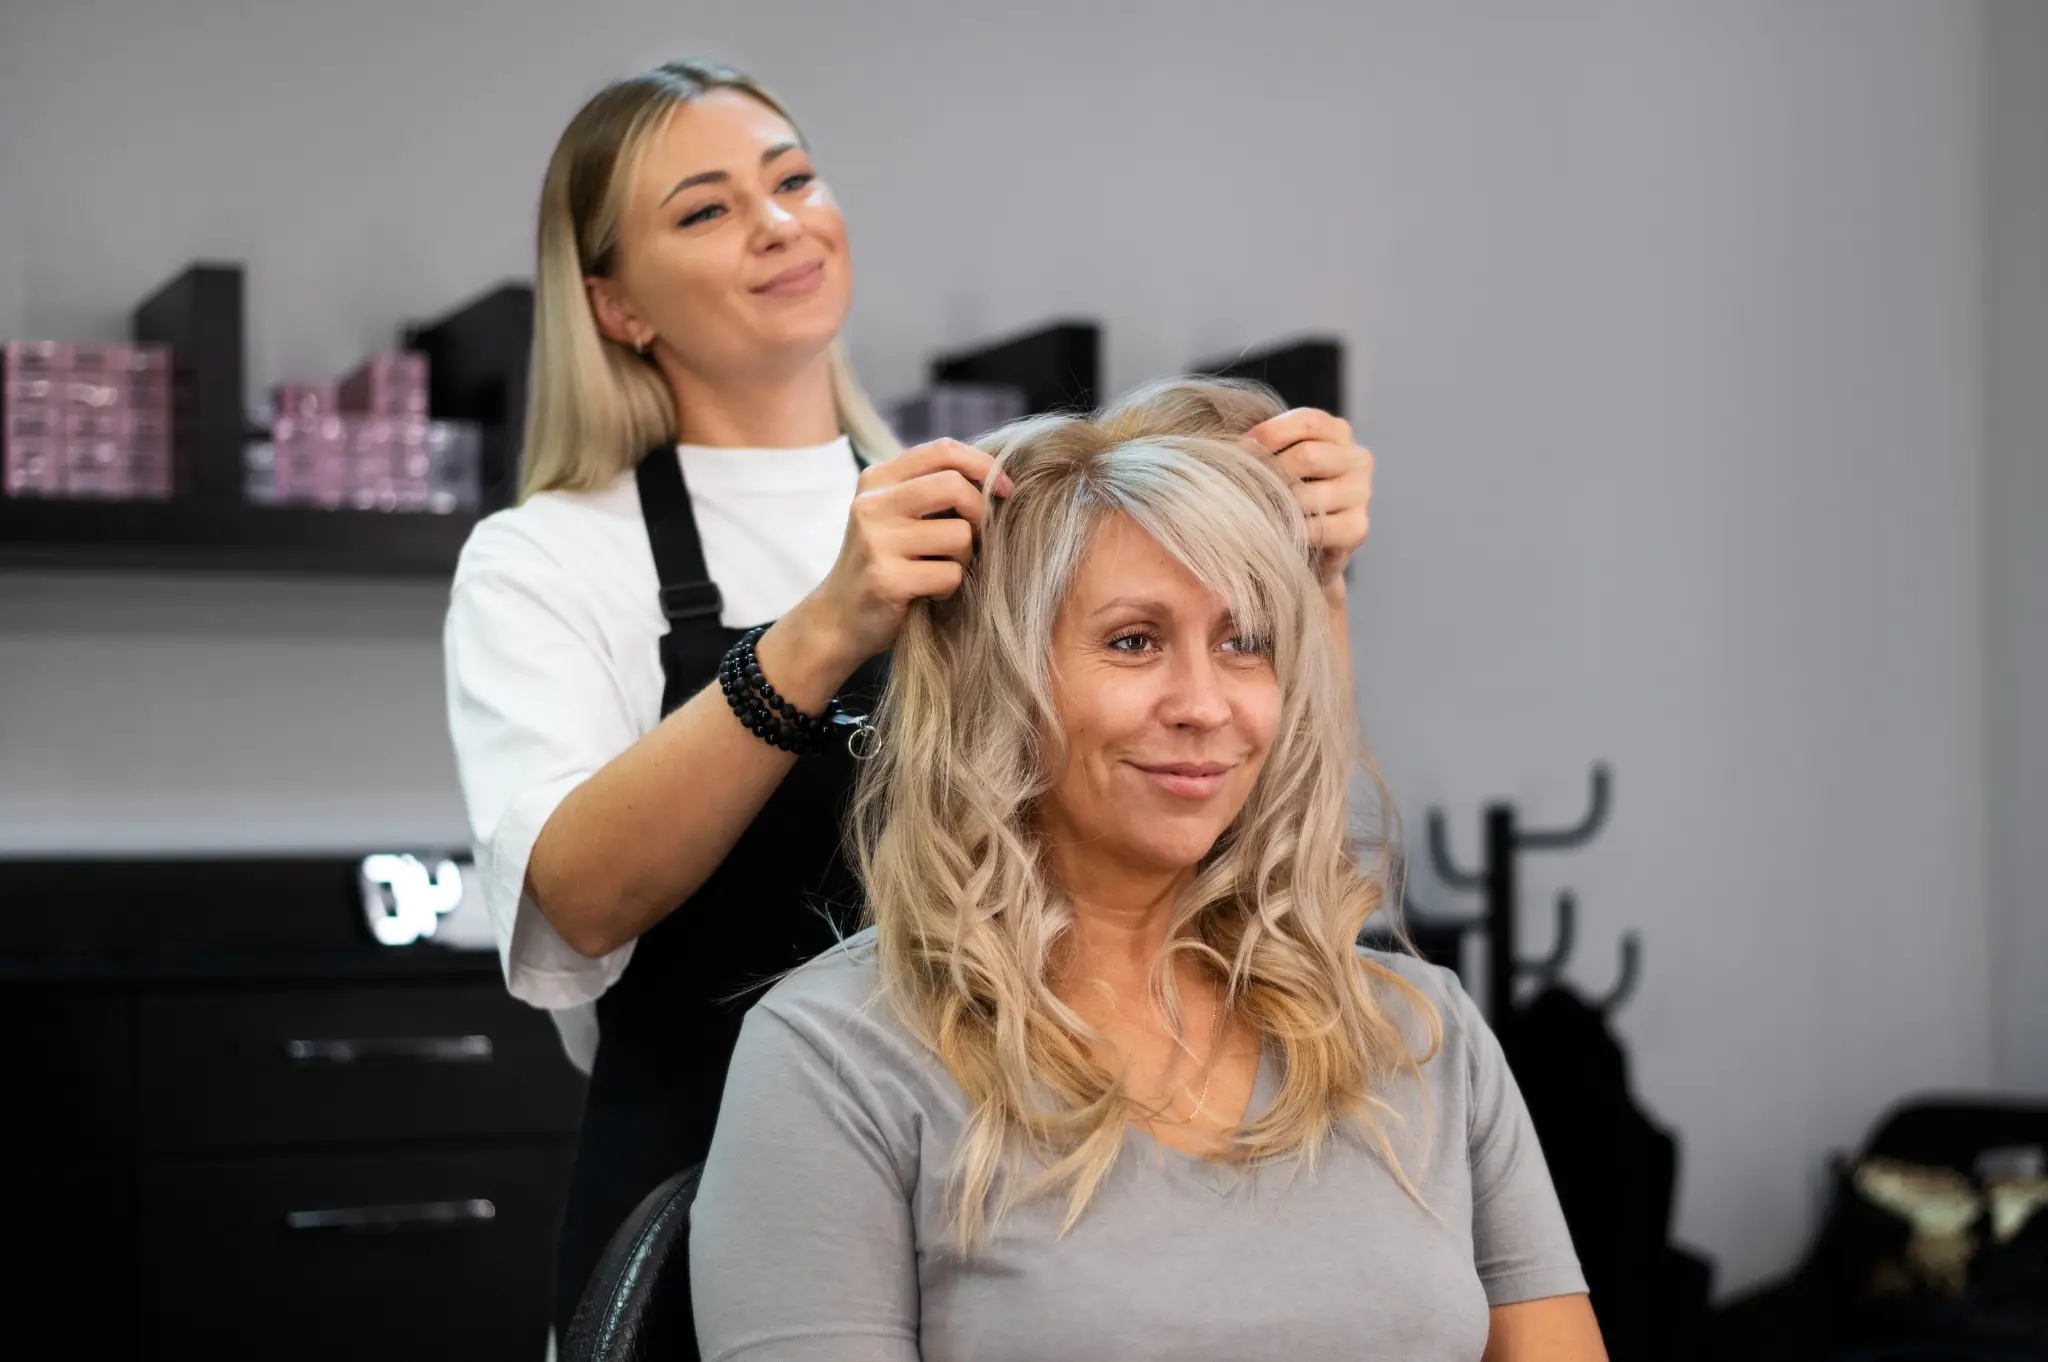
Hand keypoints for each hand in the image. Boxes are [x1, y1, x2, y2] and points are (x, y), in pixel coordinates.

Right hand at [802, 439, 1013, 667]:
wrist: (837, 618)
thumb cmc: (882, 562)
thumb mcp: (895, 514)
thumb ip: (931, 490)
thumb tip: (997, 479)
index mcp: (877, 479)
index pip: (943, 450)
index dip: (983, 466)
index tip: (1004, 490)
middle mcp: (872, 503)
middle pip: (955, 486)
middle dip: (980, 513)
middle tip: (975, 538)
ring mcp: (876, 541)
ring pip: (959, 534)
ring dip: (964, 558)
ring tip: (941, 570)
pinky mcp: (887, 579)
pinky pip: (950, 574)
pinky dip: (950, 588)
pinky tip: (929, 593)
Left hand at [1241, 408, 1372, 589]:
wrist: (1307, 541)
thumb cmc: (1286, 490)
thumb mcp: (1279, 458)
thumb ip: (1266, 446)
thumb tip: (1236, 453)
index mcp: (1338, 432)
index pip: (1308, 421)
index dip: (1270, 434)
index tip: (1241, 450)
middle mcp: (1357, 458)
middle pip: (1308, 457)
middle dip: (1271, 473)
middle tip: (1248, 487)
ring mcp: (1361, 493)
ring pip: (1308, 496)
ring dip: (1278, 506)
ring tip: (1261, 510)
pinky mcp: (1357, 528)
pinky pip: (1315, 528)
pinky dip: (1291, 531)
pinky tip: (1280, 532)